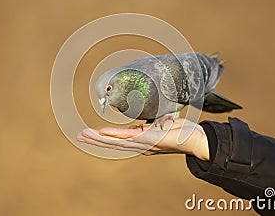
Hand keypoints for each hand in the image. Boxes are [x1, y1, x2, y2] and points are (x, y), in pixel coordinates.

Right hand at [76, 118, 208, 159]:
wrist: (197, 140)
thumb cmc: (179, 134)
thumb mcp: (158, 129)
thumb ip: (145, 129)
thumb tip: (133, 128)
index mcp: (141, 142)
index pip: (117, 140)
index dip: (102, 138)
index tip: (88, 134)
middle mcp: (140, 146)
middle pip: (113, 142)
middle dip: (95, 139)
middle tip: (78, 135)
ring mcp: (144, 144)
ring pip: (117, 141)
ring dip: (99, 138)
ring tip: (85, 134)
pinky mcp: (151, 140)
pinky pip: (130, 137)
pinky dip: (115, 135)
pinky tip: (104, 132)